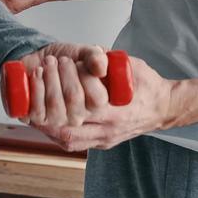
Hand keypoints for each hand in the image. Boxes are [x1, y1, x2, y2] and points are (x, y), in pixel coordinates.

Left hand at [12, 43, 107, 126]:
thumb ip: (97, 58)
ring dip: (50, 80)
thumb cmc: (76, 65)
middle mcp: (94, 129)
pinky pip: (38, 114)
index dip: (86, 78)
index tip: (79, 63)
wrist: (52, 67)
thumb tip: (99, 68)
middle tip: (63, 60)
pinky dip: (36, 90)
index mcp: (115, 113)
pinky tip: (38, 75)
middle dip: (66, 76)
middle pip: (76, 107)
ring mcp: (70, 132)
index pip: (98, 101)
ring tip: (50, 64)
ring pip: (56, 110)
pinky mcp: (45, 128)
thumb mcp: (91, 55)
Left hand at [25, 55, 177, 151]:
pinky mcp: (99, 143)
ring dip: (47, 123)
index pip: (86, 106)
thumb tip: (91, 53)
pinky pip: (72, 143)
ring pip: (67, 139)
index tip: (58, 68)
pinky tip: (43, 119)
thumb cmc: (148, 86)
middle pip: (70, 128)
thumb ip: (111, 60)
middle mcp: (109, 130)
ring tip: (34, 104)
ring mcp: (103, 140)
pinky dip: (54, 132)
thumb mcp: (132, 66)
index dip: (65, 90)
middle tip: (38, 86)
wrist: (164, 109)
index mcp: (118, 112)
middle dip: (49, 107)